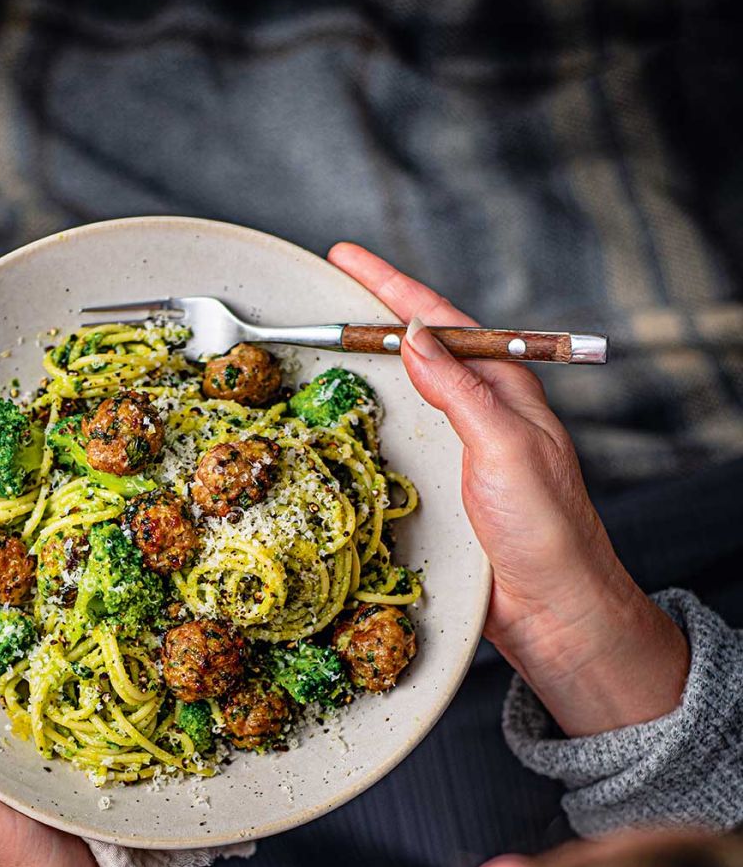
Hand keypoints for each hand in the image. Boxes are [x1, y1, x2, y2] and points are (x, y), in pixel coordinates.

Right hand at [328, 243, 688, 735]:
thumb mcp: (504, 445)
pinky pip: (392, 439)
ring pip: (400, 393)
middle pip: (416, 349)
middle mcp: (479, 410)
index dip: (391, 286)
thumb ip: (459, 390)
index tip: (345, 258)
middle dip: (368, 317)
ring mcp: (456, 448)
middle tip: (318, 294)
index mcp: (503, 387)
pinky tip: (334, 420)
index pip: (440, 321)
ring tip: (316, 345)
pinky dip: (360, 421)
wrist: (550, 607)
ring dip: (360, 368)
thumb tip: (413, 334)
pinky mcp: (438, 487)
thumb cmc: (543, 526)